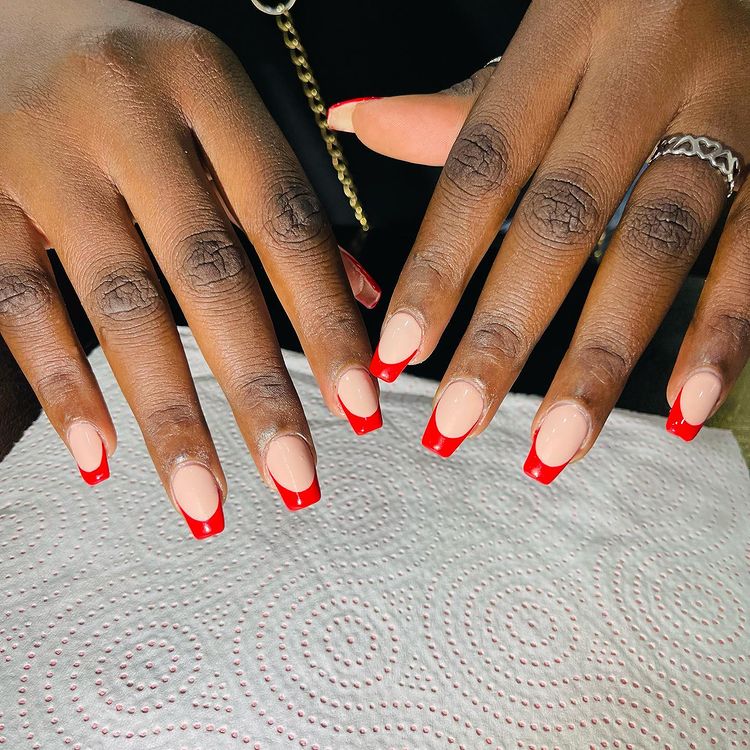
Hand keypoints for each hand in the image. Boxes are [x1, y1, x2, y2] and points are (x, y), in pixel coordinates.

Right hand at [0, 0, 381, 537]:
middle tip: (297, 478)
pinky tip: (100, 460)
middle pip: (206, 274)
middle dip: (258, 388)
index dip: (327, 320)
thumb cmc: (141, 74)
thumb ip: (288, 202)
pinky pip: (17, 301)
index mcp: (206, 83)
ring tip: (206, 503)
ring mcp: (41, 155)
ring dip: (167, 416)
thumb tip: (364, 300)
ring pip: (114, 307)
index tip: (362, 406)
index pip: (285, 222)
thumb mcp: (222, 107)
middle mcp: (125, 115)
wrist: (5, 5)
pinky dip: (60, 386)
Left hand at [329, 0, 749, 480]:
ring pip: (655, 247)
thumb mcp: (536, 46)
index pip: (479, 170)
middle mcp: (641, 72)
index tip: (397, 356)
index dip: (436, 268)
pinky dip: (722, 333)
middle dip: (504, 333)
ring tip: (556, 445)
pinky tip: (683, 410)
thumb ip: (451, 106)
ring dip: (601, 359)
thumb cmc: (618, 14)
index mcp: (561, 37)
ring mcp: (724, 112)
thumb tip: (349, 120)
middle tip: (457, 423)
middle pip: (560, 220)